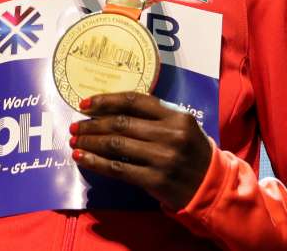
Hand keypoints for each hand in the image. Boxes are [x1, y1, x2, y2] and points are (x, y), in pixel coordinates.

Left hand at [70, 92, 213, 209]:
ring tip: (75, 141)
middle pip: (121, 123)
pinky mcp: (155, 180)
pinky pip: (117, 169)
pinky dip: (95, 162)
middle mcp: (170, 134)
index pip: (135, 101)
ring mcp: (162, 158)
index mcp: (176, 117)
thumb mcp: (182, 127)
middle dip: (92, 123)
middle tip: (75, 125)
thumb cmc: (192, 152)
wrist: (211, 186)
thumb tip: (112, 110)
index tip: (85, 103)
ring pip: (116, 144)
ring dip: (90, 142)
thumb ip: (156, 116)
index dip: (106, 100)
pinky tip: (82, 158)